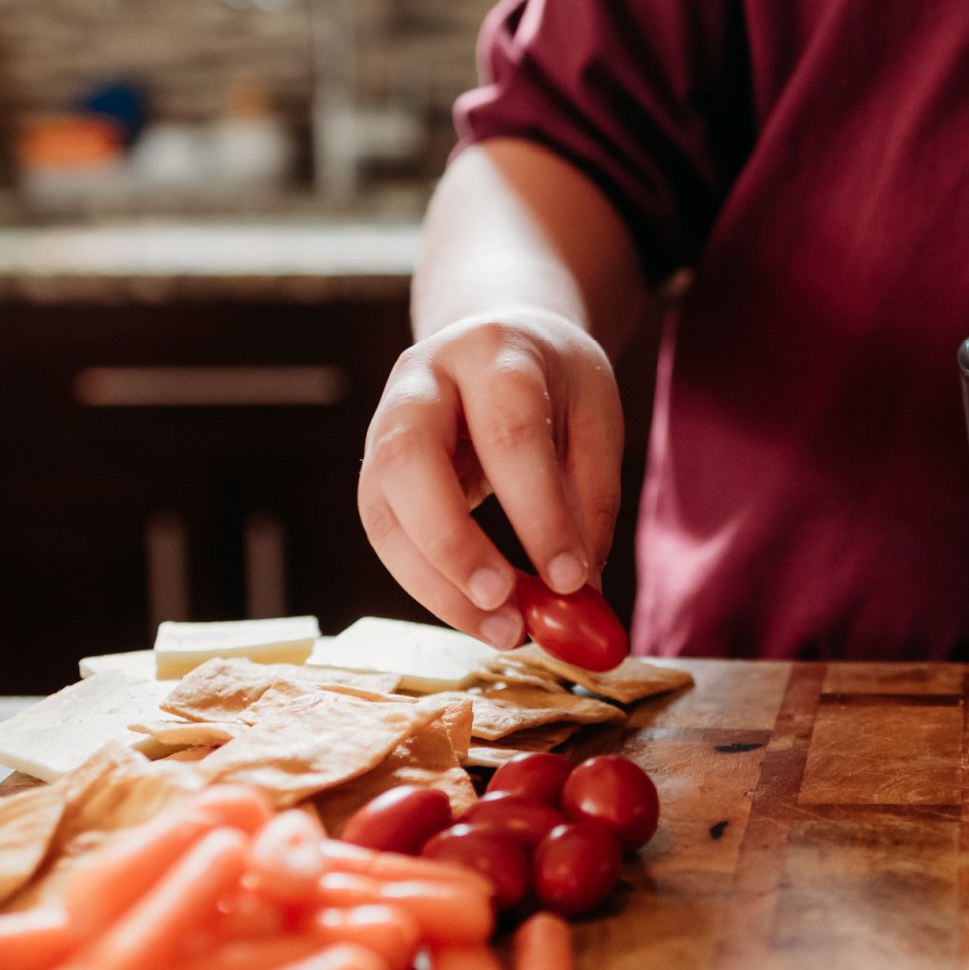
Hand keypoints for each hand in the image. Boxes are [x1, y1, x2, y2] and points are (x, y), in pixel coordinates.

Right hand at [358, 306, 624, 647]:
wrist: (499, 339)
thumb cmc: (553, 384)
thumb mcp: (593, 418)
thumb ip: (590, 499)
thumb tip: (580, 591)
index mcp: (493, 352)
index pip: (508, 432)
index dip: (537, 511)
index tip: (570, 579)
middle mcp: (423, 380)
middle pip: (411, 460)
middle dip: (454, 545)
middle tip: (506, 605)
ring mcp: (386, 423)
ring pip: (383, 508)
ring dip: (437, 584)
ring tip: (501, 630)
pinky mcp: (375, 470)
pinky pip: (386, 534)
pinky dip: (429, 584)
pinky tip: (476, 613)